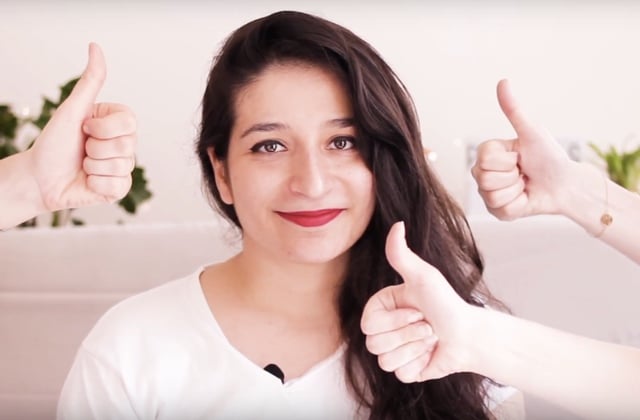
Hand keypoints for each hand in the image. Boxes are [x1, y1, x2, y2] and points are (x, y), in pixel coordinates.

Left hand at [26, 42, 136, 211]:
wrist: (40, 179)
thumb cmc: (53, 145)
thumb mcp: (72, 110)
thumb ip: (90, 81)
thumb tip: (95, 47)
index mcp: (116, 124)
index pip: (130, 122)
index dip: (103, 127)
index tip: (84, 128)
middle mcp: (124, 144)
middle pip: (128, 145)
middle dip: (96, 148)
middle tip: (82, 149)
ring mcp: (124, 167)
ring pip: (122, 166)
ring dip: (93, 167)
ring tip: (83, 165)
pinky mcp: (120, 188)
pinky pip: (118, 185)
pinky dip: (97, 184)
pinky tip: (88, 180)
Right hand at [361, 221, 472, 381]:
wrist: (469, 335)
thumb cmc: (446, 302)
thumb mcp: (423, 276)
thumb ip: (401, 254)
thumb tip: (397, 224)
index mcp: (382, 308)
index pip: (367, 324)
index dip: (393, 320)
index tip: (415, 309)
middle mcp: (384, 330)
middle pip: (374, 344)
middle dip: (408, 334)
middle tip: (426, 324)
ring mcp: (393, 351)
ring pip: (385, 361)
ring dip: (415, 348)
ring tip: (430, 338)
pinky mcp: (406, 371)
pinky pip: (400, 374)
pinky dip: (420, 364)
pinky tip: (430, 354)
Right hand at [471, 79, 572, 219]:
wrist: (565, 184)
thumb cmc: (549, 156)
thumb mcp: (531, 132)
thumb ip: (513, 110)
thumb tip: (503, 82)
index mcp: (487, 154)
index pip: (484, 159)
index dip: (507, 159)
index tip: (519, 156)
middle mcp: (483, 174)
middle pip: (484, 179)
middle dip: (512, 176)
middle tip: (523, 172)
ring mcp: (488, 194)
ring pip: (492, 195)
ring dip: (517, 190)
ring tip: (525, 184)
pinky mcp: (497, 212)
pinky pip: (501, 210)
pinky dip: (520, 205)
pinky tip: (525, 198)